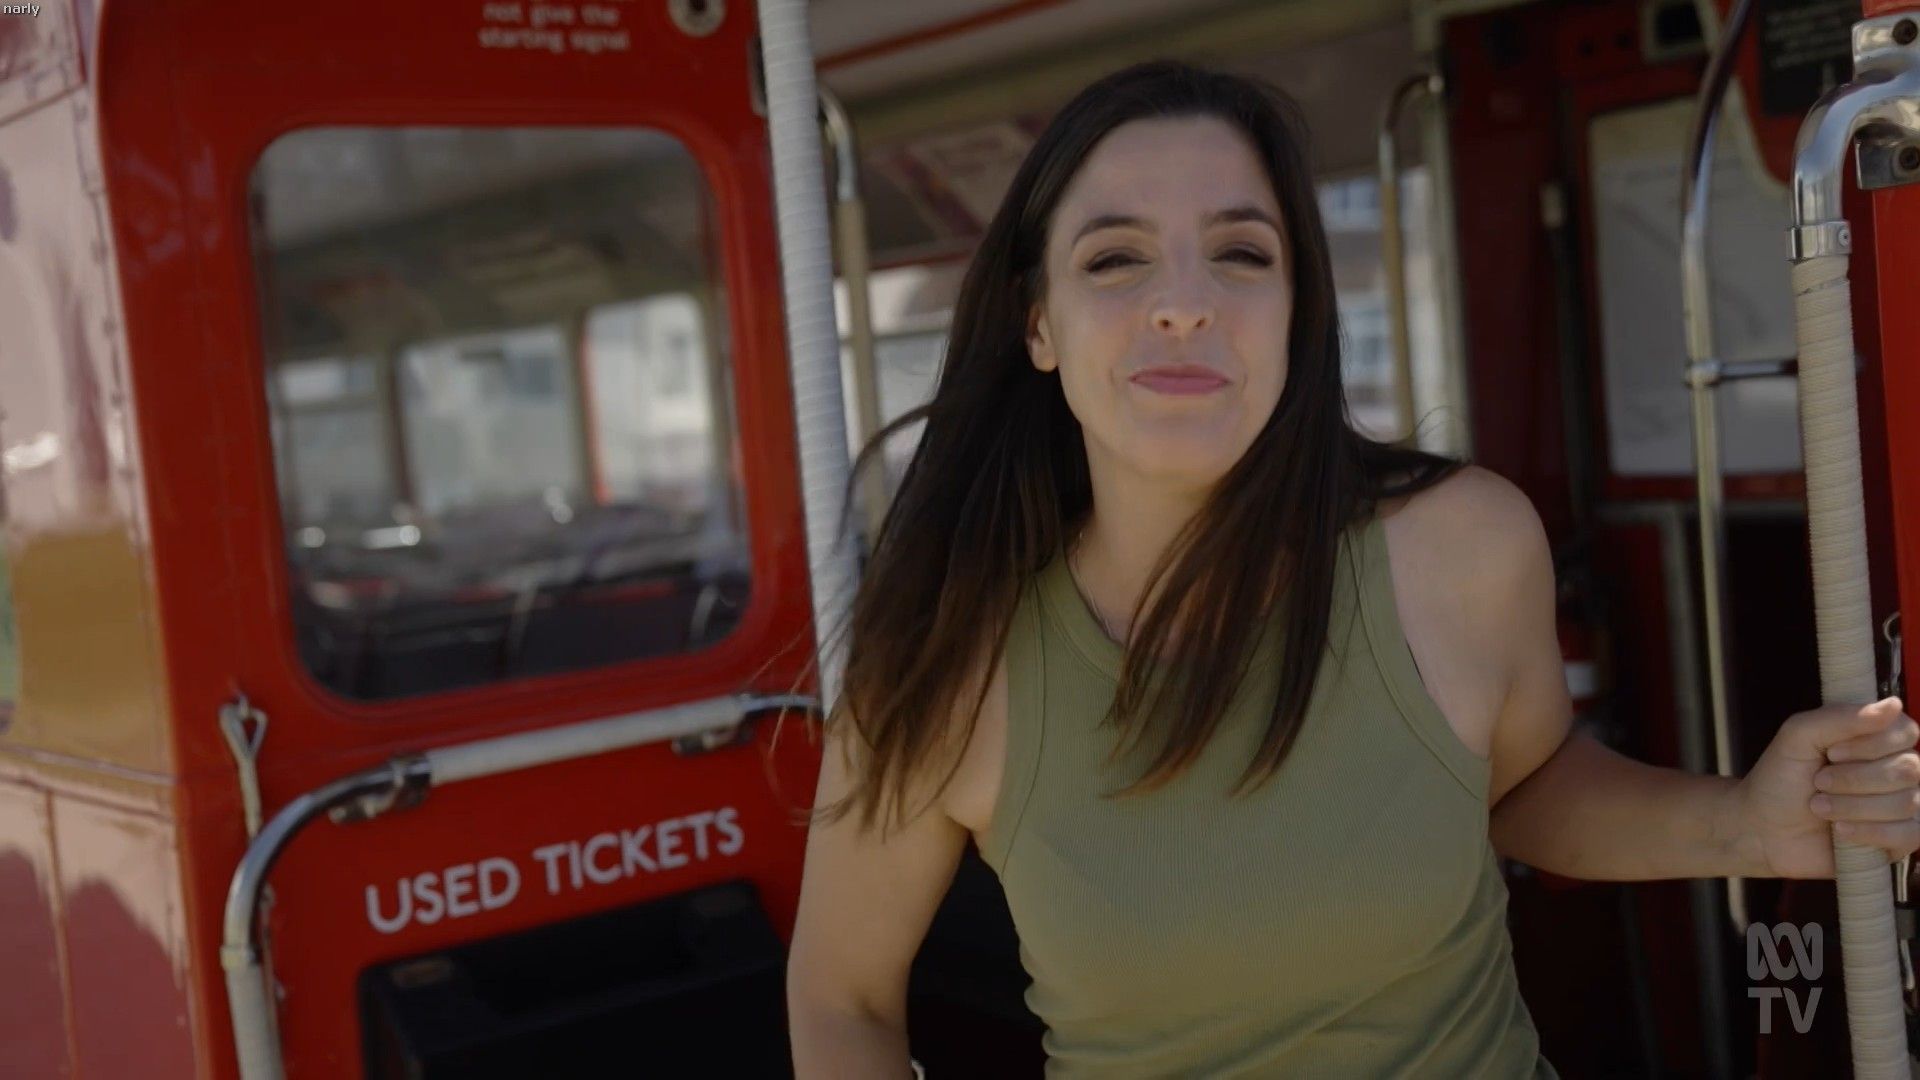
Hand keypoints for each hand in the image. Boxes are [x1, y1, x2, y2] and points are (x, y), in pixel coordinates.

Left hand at [1730, 697, 1919, 878]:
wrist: (1762, 828)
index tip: (1832, 753)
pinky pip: (1911, 835)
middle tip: (1819, 782)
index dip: (1871, 744)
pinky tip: (1840, 831)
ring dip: (1854, 806)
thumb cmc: (1781, 778)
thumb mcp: (1798, 737)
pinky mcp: (1898, 840)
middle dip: (1856, 779)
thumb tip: (1893, 704)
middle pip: (1909, 768)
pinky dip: (1870, 832)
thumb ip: (1839, 718)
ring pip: (1908, 802)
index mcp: (1875, 739)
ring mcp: (1899, 806)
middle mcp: (1894, 769)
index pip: (1905, 732)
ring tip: (1820, 807)